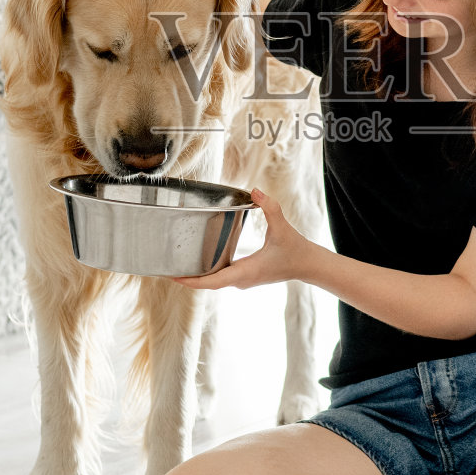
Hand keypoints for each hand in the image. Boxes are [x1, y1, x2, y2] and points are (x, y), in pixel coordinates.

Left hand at [174, 188, 315, 290]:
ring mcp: (243, 280)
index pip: (211, 282)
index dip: (190, 281)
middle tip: (166, 267)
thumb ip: (270, 207)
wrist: (309, 266)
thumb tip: (255, 191)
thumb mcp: (282, 227)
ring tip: (176, 264)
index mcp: (245, 272)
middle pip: (207, 283)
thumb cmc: (296, 250)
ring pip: (214, 281)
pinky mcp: (246, 276)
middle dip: (187, 277)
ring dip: (197, 275)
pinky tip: (199, 261)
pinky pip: (221, 276)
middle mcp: (241, 280)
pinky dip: (208, 272)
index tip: (173, 277)